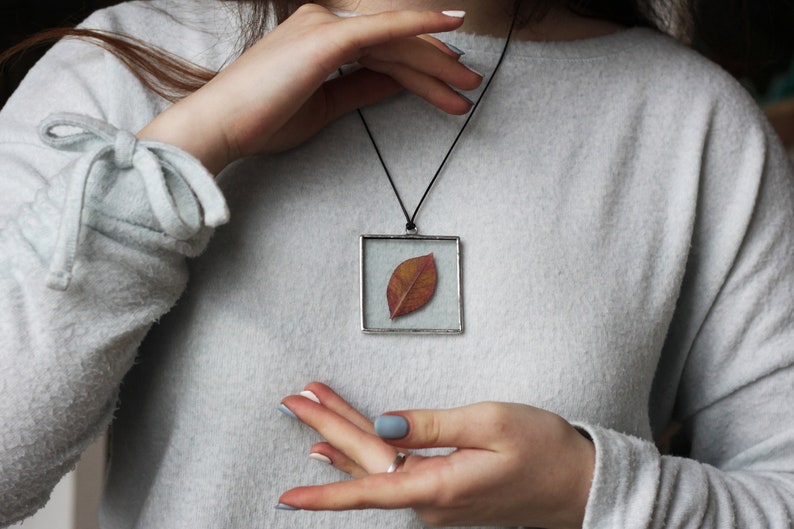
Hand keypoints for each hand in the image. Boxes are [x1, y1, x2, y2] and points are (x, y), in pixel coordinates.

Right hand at [138, 5, 482, 172]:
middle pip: (393, 41)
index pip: (381, 47)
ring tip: (466, 84)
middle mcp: (323, 21)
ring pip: (395, 39)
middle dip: (434, 65)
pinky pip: (384, 29)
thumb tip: (396, 84)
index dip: (417, 66)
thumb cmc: (262, 119)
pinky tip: (451, 26)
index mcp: (319, 35)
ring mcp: (324, 25)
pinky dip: (420, 24)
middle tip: (467, 85)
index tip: (445, 84)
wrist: (221, 127)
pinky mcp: (327, 37)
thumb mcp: (325, 105)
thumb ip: (361, 89)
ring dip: (435, 62)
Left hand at [277, 382, 594, 528]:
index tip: (288, 496)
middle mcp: (431, 502)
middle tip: (295, 400)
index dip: (325, 490)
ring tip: (314, 409)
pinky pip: (396, 472)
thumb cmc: (544, 451)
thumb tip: (384, 424)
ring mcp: (437, 502)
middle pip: (367, 465)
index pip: (369, 487)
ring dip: (345, 438)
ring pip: (378, 467)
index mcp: (441, 486)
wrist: (581, 485)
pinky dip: (369, 452)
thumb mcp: (491, 423)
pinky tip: (344, 450)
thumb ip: (432, 424)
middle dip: (328, 430)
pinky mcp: (445, 494)